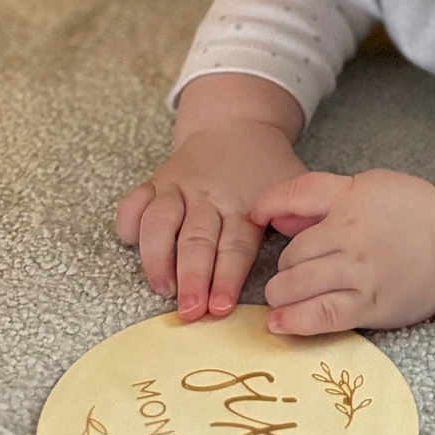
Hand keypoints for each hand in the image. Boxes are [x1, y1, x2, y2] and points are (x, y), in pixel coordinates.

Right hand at [116, 120, 306, 321]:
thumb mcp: (294, 183)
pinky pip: (134, 201)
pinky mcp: (156, 181)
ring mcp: (179, 187)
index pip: (235, 245)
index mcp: (244, 203)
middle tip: (190, 311)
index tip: (221, 307)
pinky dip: (128, 222)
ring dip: (157, 257)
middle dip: (193, 277)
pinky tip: (129, 242)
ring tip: (162, 288)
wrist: (236, 123)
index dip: (227, 277)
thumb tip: (306, 248)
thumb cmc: (265, 167)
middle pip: (197, 239)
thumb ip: (301, 214)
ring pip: (160, 221)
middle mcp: (209, 196)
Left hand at [249, 170, 434, 335]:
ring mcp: (359, 273)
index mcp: (348, 201)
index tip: (255, 216)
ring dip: (281, 294)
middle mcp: (350, 237)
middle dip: (283, 264)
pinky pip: (323, 316)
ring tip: (280, 298)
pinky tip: (280, 324)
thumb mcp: (364, 184)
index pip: (294, 199)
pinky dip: (296, 321)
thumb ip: (319, 196)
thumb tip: (275, 214)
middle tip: (288, 272)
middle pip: (292, 253)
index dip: (267, 206)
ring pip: (299, 285)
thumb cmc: (410, 208)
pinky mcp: (370, 305)